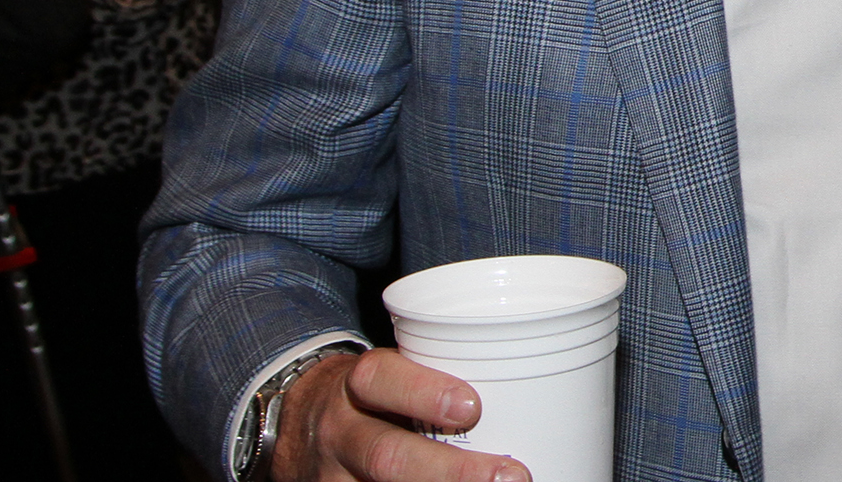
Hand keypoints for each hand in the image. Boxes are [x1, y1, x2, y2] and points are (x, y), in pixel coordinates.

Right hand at [275, 348, 528, 481]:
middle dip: (451, 471)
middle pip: (388, 455)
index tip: (472, 408)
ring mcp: (334, 477)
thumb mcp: (395, 371)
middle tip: (511, 476)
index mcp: (360, 385)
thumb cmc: (376, 393)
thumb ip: (444, 379)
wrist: (298, 422)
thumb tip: (544, 388)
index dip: (425, 392)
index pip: (381, 380)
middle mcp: (342, 432)